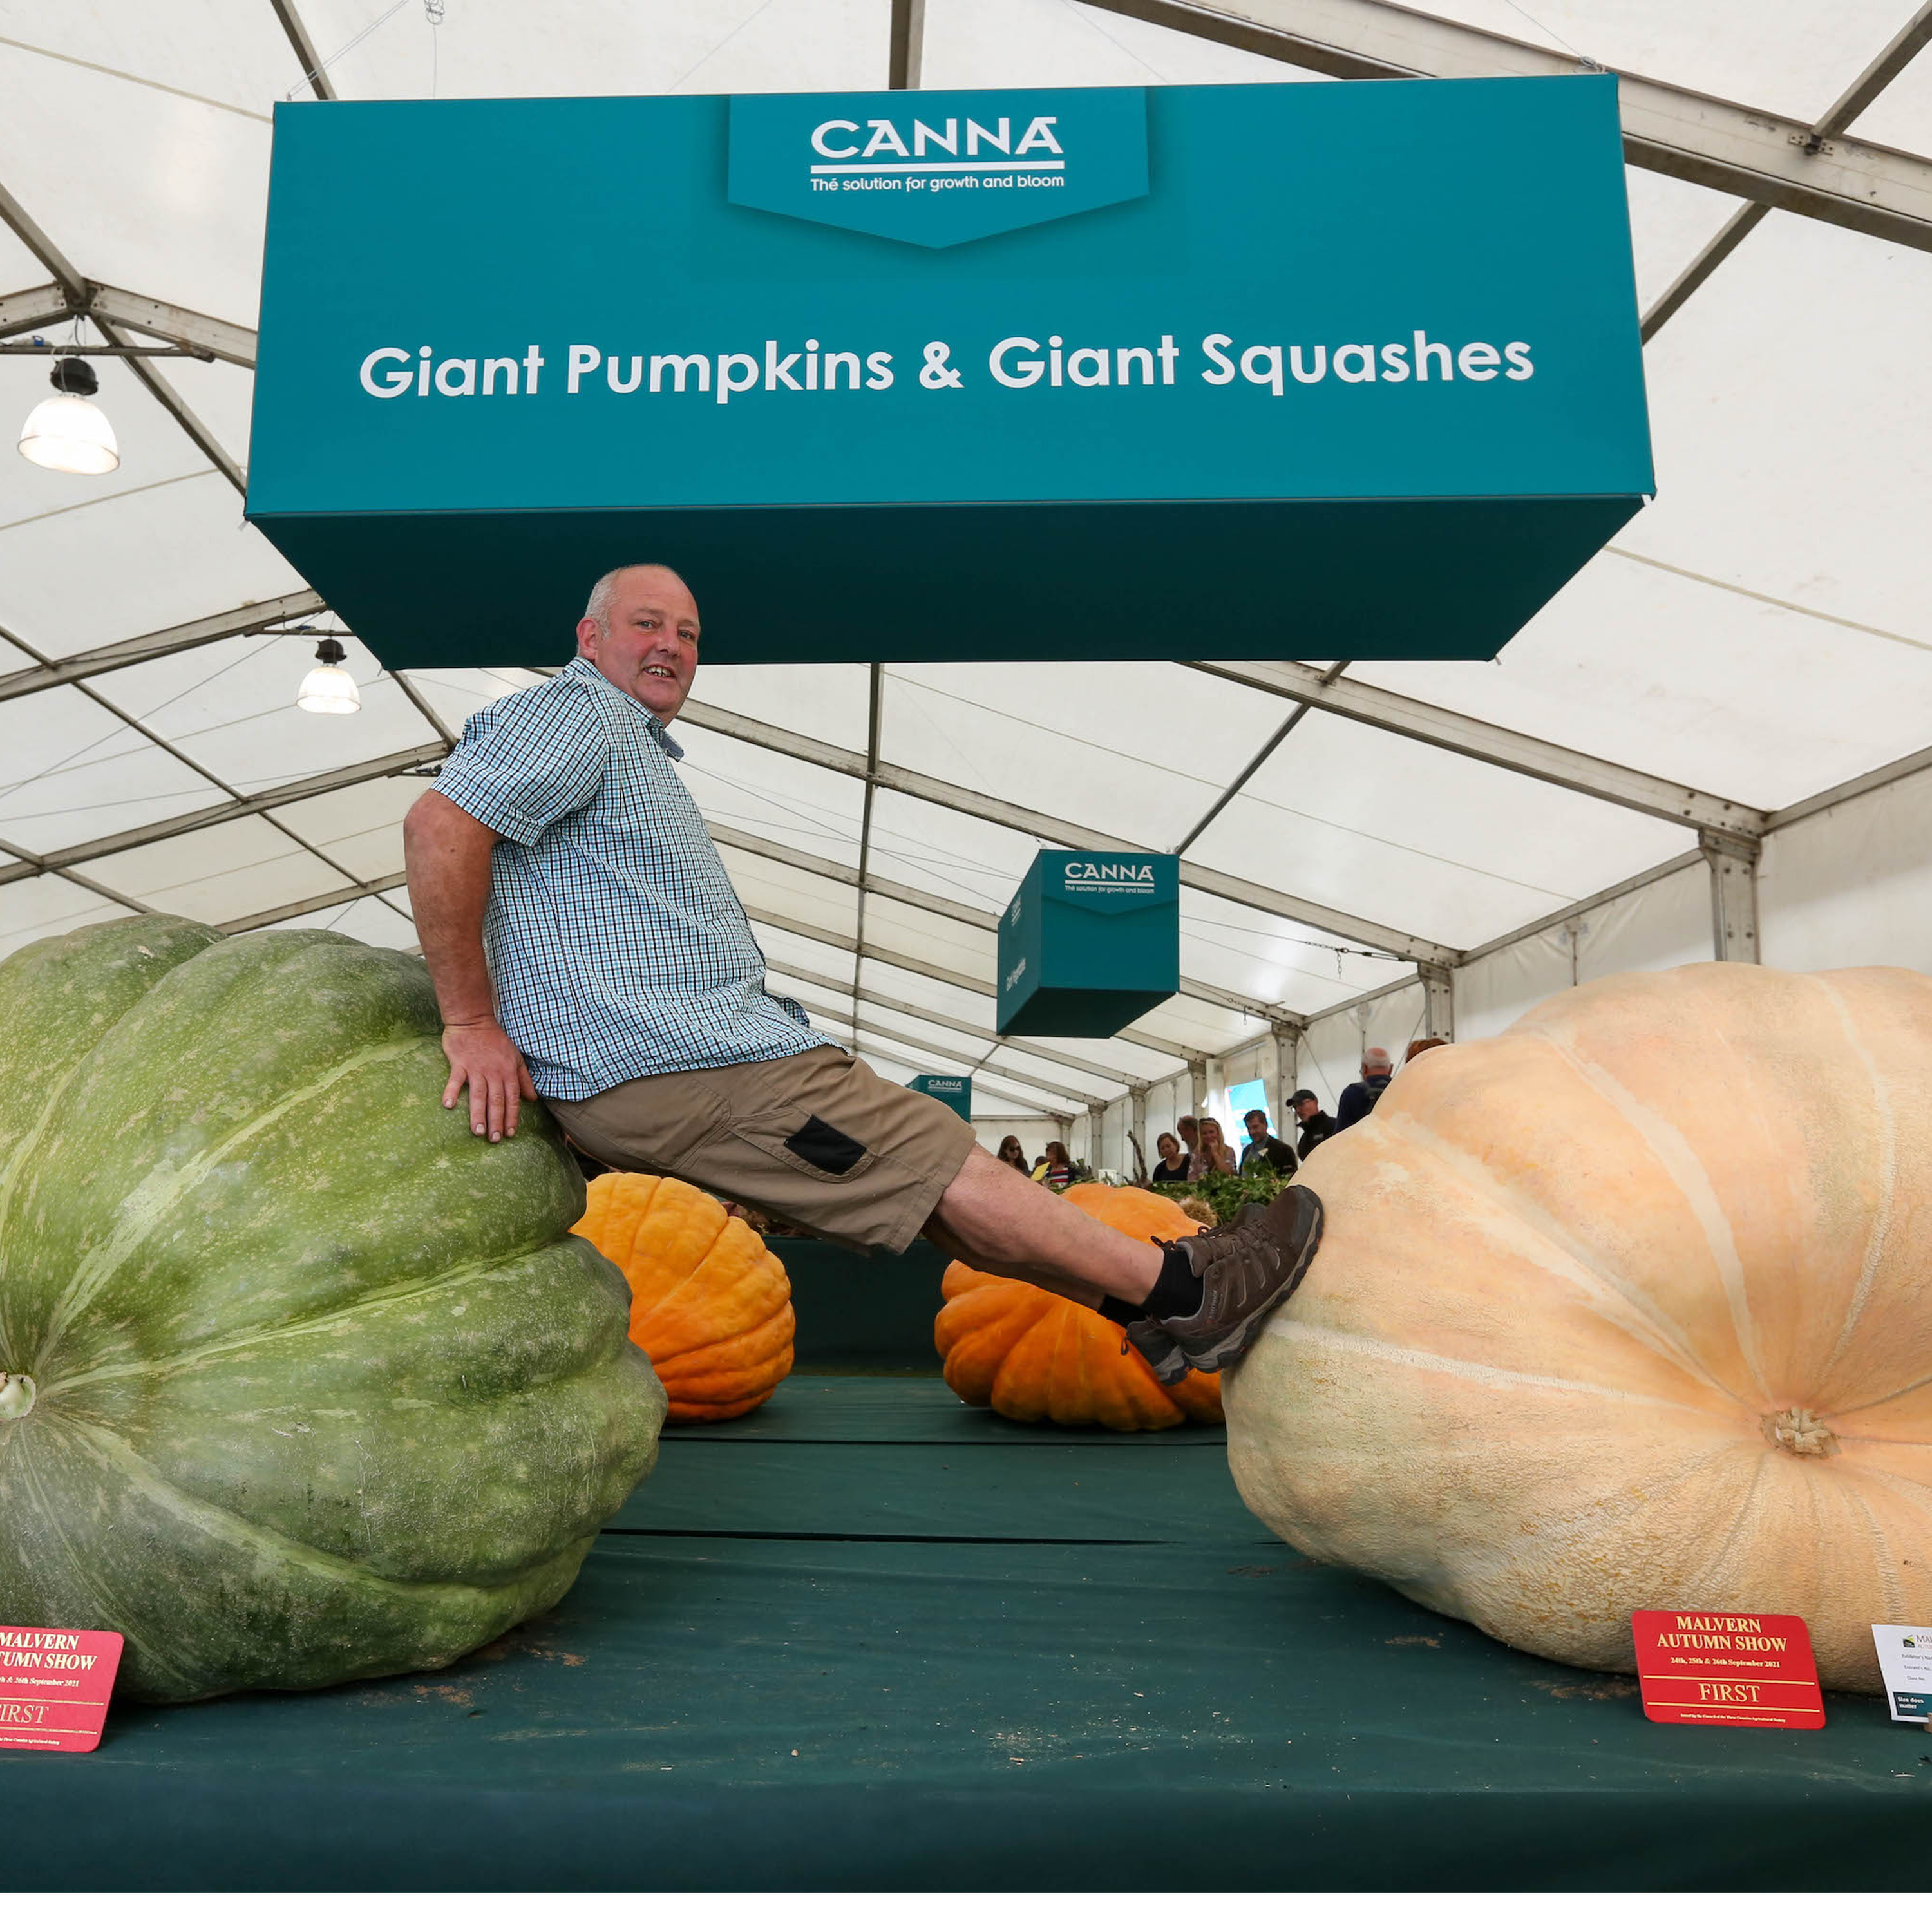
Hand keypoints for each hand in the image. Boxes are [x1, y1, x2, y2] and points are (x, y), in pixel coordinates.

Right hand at [440, 1019, 535, 1142]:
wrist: (474, 1021)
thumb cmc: (496, 1041)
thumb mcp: (516, 1058)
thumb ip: (524, 1079)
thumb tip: (532, 1099)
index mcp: (508, 1072)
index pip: (512, 1099)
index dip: (512, 1117)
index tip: (510, 1133)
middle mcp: (494, 1073)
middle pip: (496, 1101)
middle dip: (497, 1121)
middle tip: (494, 1140)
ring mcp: (476, 1068)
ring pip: (479, 1095)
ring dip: (478, 1114)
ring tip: (478, 1132)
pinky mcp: (459, 1063)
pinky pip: (456, 1079)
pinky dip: (452, 1091)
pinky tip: (448, 1105)